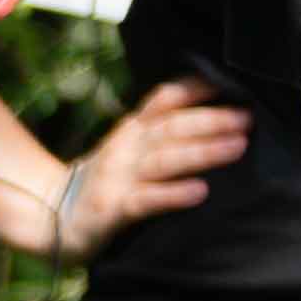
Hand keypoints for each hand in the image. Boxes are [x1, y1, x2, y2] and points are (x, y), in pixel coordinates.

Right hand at [34, 87, 251, 262]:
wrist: (53, 217)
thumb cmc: (110, 180)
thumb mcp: (133, 148)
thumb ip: (167, 131)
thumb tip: (225, 116)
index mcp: (133, 129)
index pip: (164, 101)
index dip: (195, 88)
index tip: (231, 82)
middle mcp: (125, 147)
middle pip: (170, 128)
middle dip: (211, 120)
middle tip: (247, 117)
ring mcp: (118, 177)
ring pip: (164, 160)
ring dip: (202, 152)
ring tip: (237, 146)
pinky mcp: (113, 209)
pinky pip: (146, 200)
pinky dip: (173, 194)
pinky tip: (200, 191)